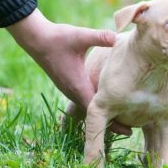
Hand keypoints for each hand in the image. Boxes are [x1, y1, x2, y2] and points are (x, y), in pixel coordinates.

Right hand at [6, 9, 131, 135]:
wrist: (35, 38)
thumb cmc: (58, 38)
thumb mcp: (80, 36)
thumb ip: (100, 37)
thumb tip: (118, 37)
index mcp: (78, 85)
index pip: (98, 111)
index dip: (114, 122)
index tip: (129, 131)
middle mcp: (73, 91)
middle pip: (95, 113)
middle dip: (112, 122)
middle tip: (132, 130)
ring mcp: (70, 88)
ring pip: (89, 107)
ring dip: (103, 113)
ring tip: (122, 118)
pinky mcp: (68, 83)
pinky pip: (84, 99)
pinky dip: (95, 104)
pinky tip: (106, 100)